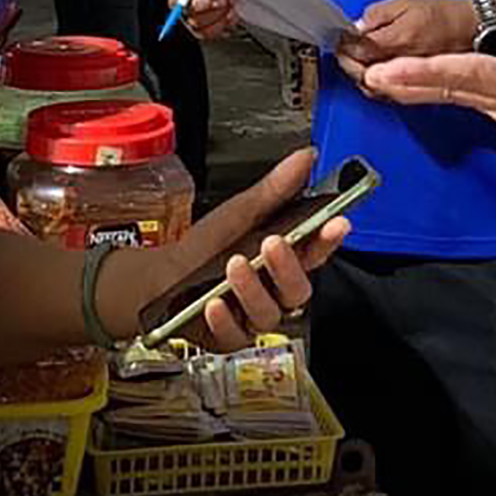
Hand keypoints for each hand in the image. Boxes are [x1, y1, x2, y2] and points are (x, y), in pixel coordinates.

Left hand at [104, 147, 350, 348]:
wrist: (160, 277)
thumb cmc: (205, 247)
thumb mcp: (240, 212)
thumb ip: (276, 188)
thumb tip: (306, 157)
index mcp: (283, 259)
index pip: (316, 252)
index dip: (329, 240)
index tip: (336, 223)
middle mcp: (273, 292)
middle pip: (299, 289)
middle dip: (289, 267)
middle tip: (274, 242)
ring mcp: (252, 317)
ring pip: (269, 313)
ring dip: (253, 289)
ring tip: (235, 264)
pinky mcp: (229, 338)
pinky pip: (235, 335)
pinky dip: (224, 319)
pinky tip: (214, 304)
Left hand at [334, 0, 476, 90]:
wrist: (470, 27)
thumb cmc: (442, 13)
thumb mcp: (405, 0)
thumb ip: (377, 14)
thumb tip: (357, 27)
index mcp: (395, 41)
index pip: (358, 51)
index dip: (345, 44)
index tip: (340, 37)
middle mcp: (400, 65)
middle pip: (361, 74)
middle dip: (347, 62)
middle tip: (342, 50)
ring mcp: (409, 81)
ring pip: (372, 88)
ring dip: (358, 75)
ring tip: (353, 60)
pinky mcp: (416, 88)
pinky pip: (386, 93)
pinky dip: (373, 83)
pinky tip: (371, 71)